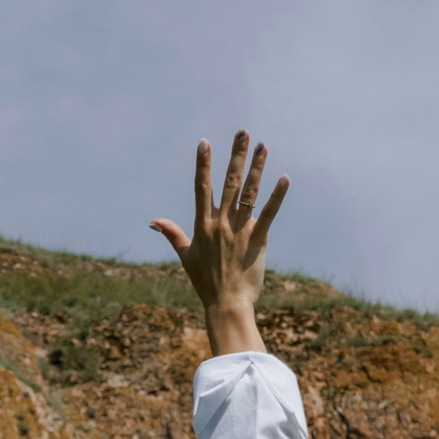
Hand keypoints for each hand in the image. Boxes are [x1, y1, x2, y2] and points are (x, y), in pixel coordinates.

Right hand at [150, 131, 289, 355]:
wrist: (226, 304)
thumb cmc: (205, 282)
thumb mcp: (185, 256)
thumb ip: (172, 234)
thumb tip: (153, 221)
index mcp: (203, 225)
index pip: (202, 188)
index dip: (203, 164)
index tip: (205, 142)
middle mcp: (221, 223)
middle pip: (229, 183)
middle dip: (235, 156)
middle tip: (242, 133)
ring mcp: (240, 230)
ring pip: (249, 193)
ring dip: (257, 168)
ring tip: (262, 146)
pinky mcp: (258, 240)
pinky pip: (269, 214)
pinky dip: (277, 196)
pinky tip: (284, 178)